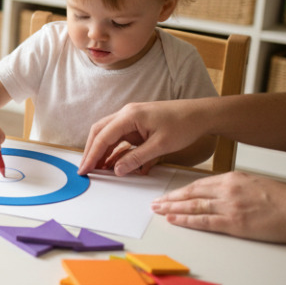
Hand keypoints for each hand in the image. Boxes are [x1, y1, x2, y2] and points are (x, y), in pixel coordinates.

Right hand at [80, 101, 197, 175]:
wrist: (201, 115)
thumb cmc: (184, 124)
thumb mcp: (161, 145)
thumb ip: (136, 158)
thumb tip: (118, 170)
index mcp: (130, 116)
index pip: (103, 137)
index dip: (92, 155)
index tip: (84, 169)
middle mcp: (126, 114)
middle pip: (99, 132)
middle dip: (91, 151)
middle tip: (86, 169)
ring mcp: (131, 119)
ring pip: (108, 135)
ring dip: (102, 151)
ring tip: (98, 169)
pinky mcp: (137, 125)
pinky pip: (120, 138)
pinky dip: (115, 150)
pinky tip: (114, 163)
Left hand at [152, 171, 285, 243]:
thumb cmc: (281, 198)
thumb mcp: (253, 183)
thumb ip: (232, 187)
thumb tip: (215, 193)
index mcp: (232, 178)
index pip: (198, 184)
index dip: (180, 191)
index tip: (169, 194)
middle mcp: (227, 190)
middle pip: (191, 194)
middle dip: (170, 199)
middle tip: (155, 202)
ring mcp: (229, 206)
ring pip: (192, 206)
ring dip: (172, 208)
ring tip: (158, 210)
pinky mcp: (233, 223)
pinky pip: (203, 221)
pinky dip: (185, 220)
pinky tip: (173, 219)